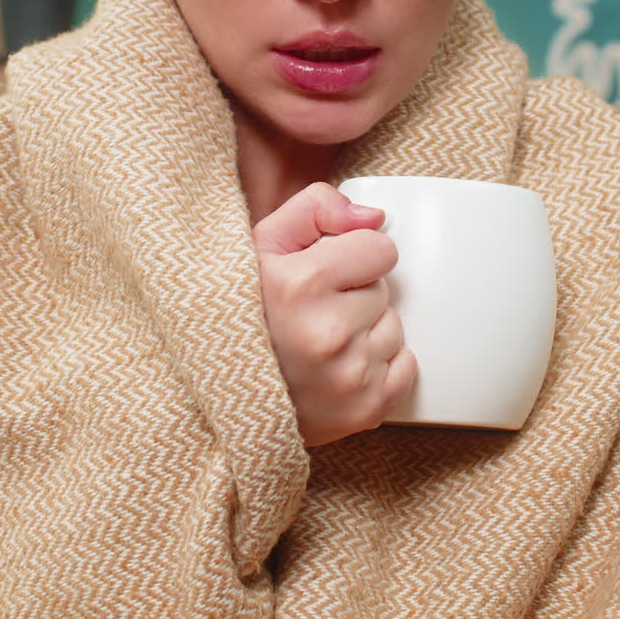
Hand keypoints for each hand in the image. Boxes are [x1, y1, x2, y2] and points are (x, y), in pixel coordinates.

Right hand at [252, 183, 417, 446]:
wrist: (214, 391)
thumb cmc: (237, 312)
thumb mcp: (261, 244)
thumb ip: (316, 208)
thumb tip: (374, 217)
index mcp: (301, 284)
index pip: (380, 249)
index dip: (351, 256)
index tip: (321, 273)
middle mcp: (327, 334)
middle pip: (383, 290)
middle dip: (353, 295)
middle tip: (309, 313)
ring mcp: (347, 377)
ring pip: (393, 329)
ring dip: (364, 332)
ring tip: (317, 342)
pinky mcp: (363, 410)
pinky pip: (404, 368)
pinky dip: (378, 367)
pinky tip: (335, 367)